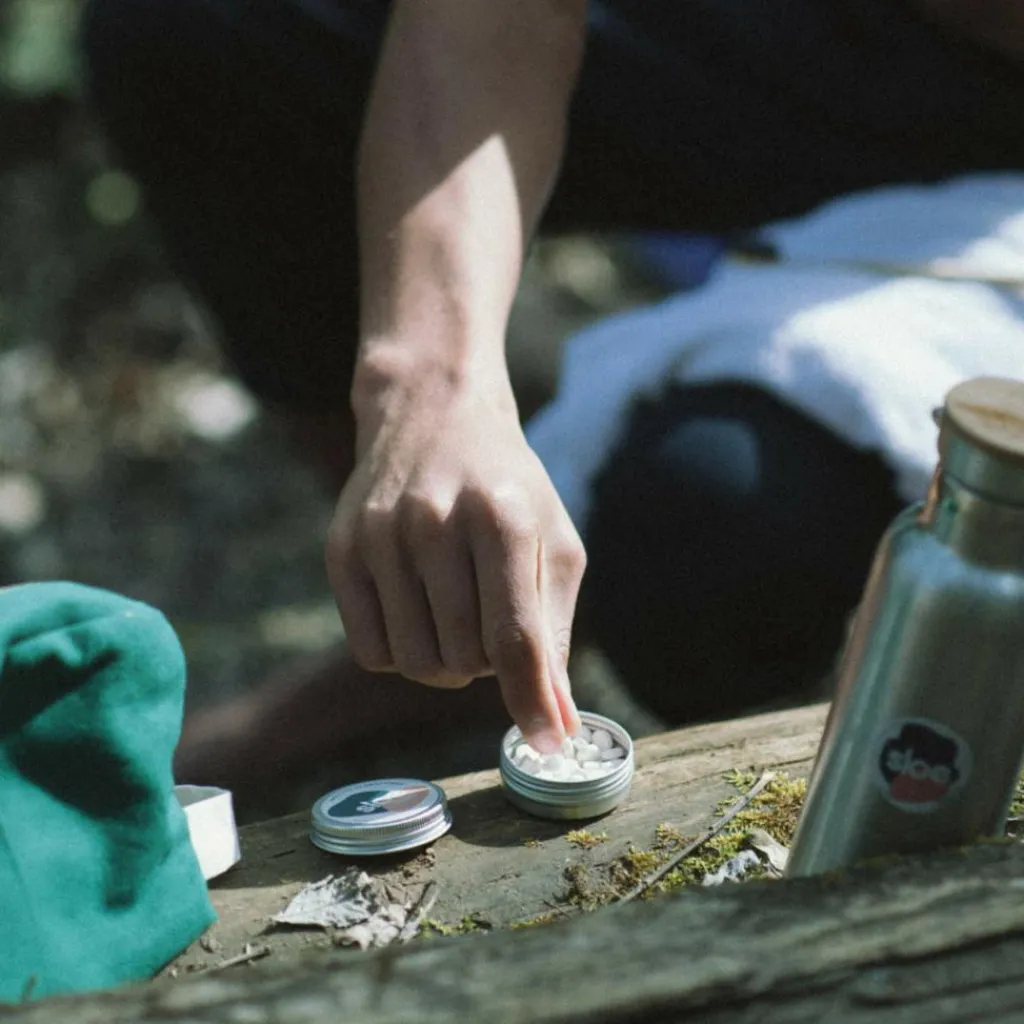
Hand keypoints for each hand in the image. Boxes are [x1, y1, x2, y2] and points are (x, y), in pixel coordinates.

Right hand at [326, 375, 583, 751]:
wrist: (431, 416)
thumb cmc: (506, 488)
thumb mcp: (550, 542)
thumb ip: (552, 630)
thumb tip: (557, 721)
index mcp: (502, 517)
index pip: (515, 635)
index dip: (532, 699)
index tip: (550, 744)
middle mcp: (433, 522)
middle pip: (464, 658)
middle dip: (488, 662)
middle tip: (491, 618)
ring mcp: (378, 535)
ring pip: (415, 663)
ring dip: (446, 662)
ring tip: (457, 613)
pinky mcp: (339, 550)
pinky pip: (371, 650)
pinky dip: (402, 650)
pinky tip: (418, 607)